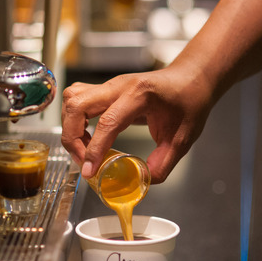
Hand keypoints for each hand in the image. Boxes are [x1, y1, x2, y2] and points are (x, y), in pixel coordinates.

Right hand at [61, 63, 216, 183]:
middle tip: (83, 161)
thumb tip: (142, 181)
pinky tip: (88, 136)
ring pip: (72, 99)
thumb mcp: (183, 138)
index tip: (89, 171)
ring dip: (71, 127)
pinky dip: (74, 120)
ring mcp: (109, 85)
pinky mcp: (105, 90)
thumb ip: (163, 163)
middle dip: (72, 138)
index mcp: (140, 94)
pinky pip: (77, 99)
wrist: (190, 79)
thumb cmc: (189, 101)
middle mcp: (119, 85)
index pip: (107, 122)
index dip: (94, 149)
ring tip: (85, 148)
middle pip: (77, 105)